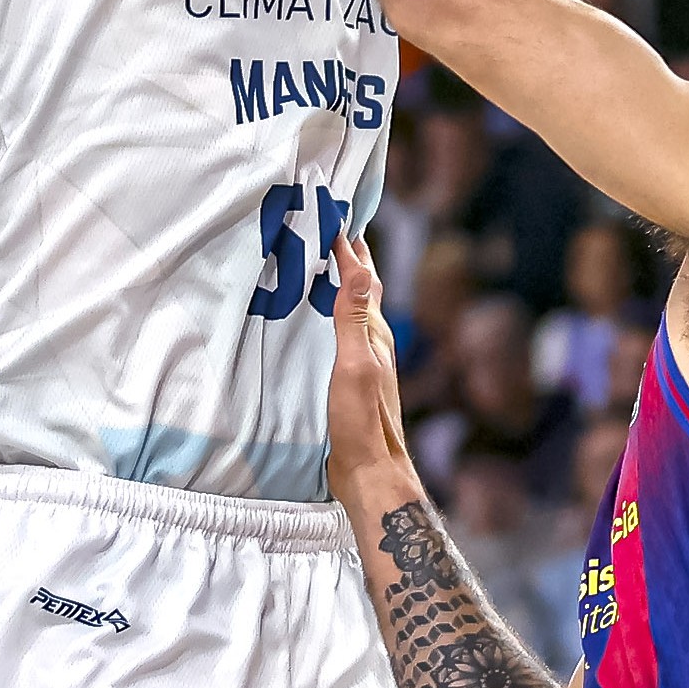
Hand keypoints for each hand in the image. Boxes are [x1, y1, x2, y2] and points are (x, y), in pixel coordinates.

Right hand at [324, 238, 419, 509]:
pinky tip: (311, 317)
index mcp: (376, 333)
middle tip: (324, 224)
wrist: (369, 474)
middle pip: (361, 287)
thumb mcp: (354, 366)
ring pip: (349, 309)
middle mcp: (374, 341)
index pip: (362, 276)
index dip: (346, 244)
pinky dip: (326, 312)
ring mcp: (363, 360)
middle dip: (346, 255)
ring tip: (314, 260)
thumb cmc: (362, 423)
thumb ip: (355, 319)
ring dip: (336, 282)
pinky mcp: (349, 377)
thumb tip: (361, 267)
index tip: (328, 213)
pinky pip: (338, 332)